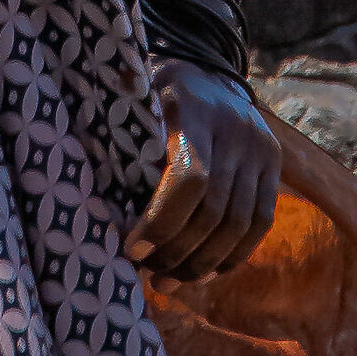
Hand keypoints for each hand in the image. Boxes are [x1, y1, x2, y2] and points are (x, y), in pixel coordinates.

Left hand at [126, 59, 280, 281]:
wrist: (205, 73)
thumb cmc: (155, 92)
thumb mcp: (133, 97)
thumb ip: (116, 132)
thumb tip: (82, 171)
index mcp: (196, 111)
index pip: (190, 178)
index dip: (162, 222)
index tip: (133, 249)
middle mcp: (237, 131)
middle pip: (214, 209)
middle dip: (178, 252)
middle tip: (149, 276)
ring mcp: (261, 148)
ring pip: (239, 223)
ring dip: (204, 262)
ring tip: (170, 282)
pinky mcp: (274, 165)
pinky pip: (260, 221)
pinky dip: (233, 254)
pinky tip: (205, 273)